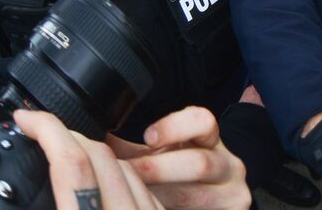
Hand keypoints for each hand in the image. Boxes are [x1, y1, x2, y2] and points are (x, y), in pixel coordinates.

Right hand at [0, 109, 164, 209]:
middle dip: (65, 138)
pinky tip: (95, 183)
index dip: (46, 130)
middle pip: (99, 155)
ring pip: (124, 166)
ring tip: (62, 160)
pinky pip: (141, 187)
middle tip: (38, 138)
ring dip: (92, 155)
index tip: (25, 118)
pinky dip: (115, 176)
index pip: (72, 162)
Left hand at [108, 107, 249, 209]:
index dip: (175, 127)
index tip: (149, 137)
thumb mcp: (156, 158)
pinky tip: (150, 207)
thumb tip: (88, 134)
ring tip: (132, 195)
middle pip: (199, 163)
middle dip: (157, 170)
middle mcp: (228, 164)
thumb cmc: (170, 181)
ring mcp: (233, 193)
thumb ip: (131, 146)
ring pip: (194, 196)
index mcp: (209, 140)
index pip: (203, 121)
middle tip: (127, 175)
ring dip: (158, 197)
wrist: (201, 209)